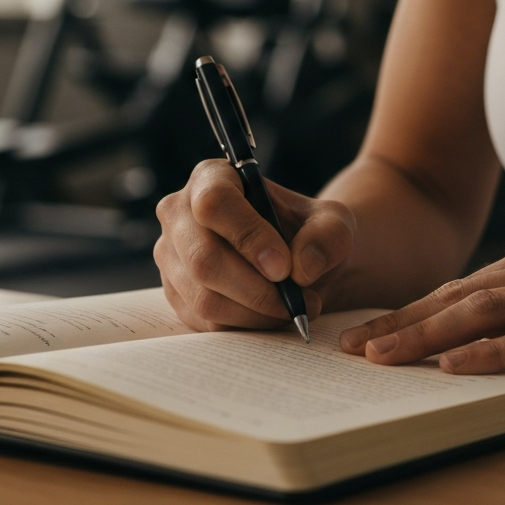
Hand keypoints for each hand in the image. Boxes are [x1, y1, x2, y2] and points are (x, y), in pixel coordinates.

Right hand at [154, 159, 355, 332]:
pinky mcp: (175, 293)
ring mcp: (170, 255)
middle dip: (256, 289)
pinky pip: (205, 322)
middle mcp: (179, 212)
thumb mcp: (333, 224)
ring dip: (256, 313)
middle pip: (202, 258)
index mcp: (212, 178)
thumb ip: (329, 236)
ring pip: (203, 297)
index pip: (215, 203)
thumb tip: (301, 267)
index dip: (248, 237)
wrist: (294, 261)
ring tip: (293, 308)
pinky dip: (245, 327)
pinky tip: (272, 316)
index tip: (283, 267)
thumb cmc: (307, 232)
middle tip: (297, 300)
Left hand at [339, 232, 504, 389]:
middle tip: (351, 348)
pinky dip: (491, 353)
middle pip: (458, 296)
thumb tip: (466, 338)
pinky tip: (453, 367)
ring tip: (382, 357)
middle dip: (400, 322)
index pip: (458, 288)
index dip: (407, 311)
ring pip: (485, 312)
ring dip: (426, 336)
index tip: (364, 334)